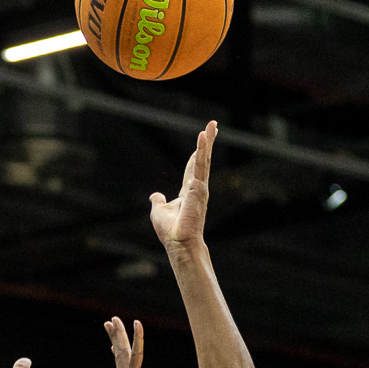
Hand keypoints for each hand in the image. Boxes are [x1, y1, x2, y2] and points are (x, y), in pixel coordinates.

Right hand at [104, 317, 169, 367]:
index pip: (124, 367)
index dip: (118, 354)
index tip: (112, 345)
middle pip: (118, 355)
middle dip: (114, 338)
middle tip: (109, 324)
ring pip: (122, 351)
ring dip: (118, 334)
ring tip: (113, 320)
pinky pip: (136, 353)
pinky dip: (137, 338)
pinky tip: (136, 324)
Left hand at [149, 121, 215, 250]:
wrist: (179, 243)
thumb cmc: (171, 231)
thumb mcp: (159, 211)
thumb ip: (158, 201)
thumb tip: (154, 195)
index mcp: (188, 191)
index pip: (194, 167)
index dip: (198, 152)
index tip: (203, 138)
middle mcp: (197, 187)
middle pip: (203, 159)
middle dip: (208, 142)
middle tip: (213, 124)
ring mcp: (200, 188)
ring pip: (204, 160)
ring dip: (206, 143)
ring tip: (210, 126)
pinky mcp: (199, 189)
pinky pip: (200, 167)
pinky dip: (201, 152)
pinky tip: (202, 139)